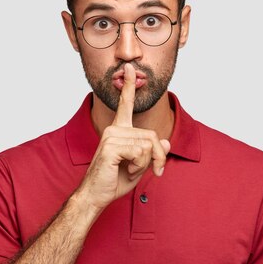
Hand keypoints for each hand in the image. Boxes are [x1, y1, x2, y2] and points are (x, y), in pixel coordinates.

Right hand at [77, 63, 170, 210]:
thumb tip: (166, 142)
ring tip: (130, 169)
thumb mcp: (140, 166)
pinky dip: (139, 167)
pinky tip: (126, 170)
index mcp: (119, 130)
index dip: (129, 86)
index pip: (125, 104)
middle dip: (158, 157)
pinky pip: (140, 153)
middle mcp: (114, 129)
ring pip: (148, 146)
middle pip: (153, 136)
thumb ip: (152, 153)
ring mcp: (111, 135)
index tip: (130, 67)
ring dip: (145, 164)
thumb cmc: (114, 180)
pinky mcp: (111, 146)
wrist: (96, 195)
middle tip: (153, 171)